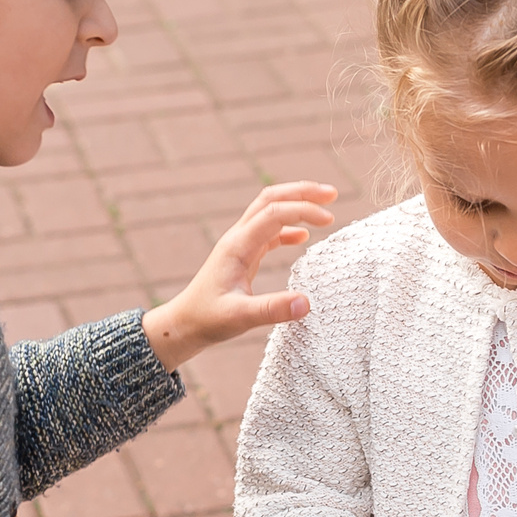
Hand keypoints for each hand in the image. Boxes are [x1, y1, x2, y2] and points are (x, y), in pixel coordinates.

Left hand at [142, 182, 339, 371]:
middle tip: (332, 193)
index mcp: (237, 246)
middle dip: (301, 192)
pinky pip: (268, 231)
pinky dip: (288, 227)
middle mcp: (238, 238)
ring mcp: (240, 245)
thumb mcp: (240, 318)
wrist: (184, 324)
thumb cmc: (208, 320)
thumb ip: (272, 310)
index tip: (329, 220)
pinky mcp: (243, 255)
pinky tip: (304, 237)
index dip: (302, 210)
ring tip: (325, 207)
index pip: (274, 213)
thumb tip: (306, 303)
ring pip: (270, 211)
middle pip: (271, 199)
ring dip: (296, 204)